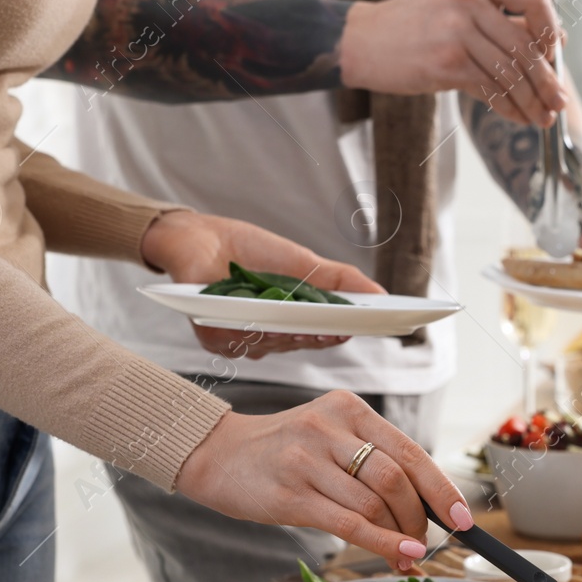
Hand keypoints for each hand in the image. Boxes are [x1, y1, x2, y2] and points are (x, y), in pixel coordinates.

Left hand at [141, 211, 383, 358]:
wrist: (199, 237)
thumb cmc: (250, 249)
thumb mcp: (303, 262)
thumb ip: (340, 280)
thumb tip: (382, 295)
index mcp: (291, 322)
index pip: (321, 336)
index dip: (340, 334)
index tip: (361, 328)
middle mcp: (268, 336)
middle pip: (299, 343)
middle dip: (318, 336)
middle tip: (338, 328)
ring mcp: (240, 339)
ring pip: (270, 345)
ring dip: (285, 333)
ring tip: (302, 322)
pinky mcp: (212, 335)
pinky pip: (236, 341)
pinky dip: (250, 329)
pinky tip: (260, 319)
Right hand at [176, 390, 472, 567]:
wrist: (218, 455)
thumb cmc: (282, 452)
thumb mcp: (329, 439)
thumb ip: (372, 464)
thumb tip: (426, 510)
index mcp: (348, 410)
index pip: (409, 451)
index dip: (441, 488)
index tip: (463, 517)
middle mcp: (329, 429)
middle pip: (396, 479)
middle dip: (419, 518)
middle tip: (425, 542)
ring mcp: (307, 460)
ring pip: (374, 503)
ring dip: (399, 536)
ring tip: (407, 555)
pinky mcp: (290, 494)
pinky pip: (348, 524)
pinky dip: (382, 543)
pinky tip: (398, 556)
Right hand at [340, 0, 566, 127]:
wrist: (363, 41)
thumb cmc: (415, 27)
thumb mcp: (459, 7)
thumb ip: (503, 18)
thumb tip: (558, 39)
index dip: (551, 28)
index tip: (555, 54)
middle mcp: (468, 0)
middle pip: (526, 45)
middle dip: (548, 79)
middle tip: (559, 101)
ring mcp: (456, 31)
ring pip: (511, 72)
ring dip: (531, 101)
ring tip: (542, 117)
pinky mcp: (446, 63)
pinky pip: (491, 90)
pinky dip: (509, 108)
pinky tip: (518, 118)